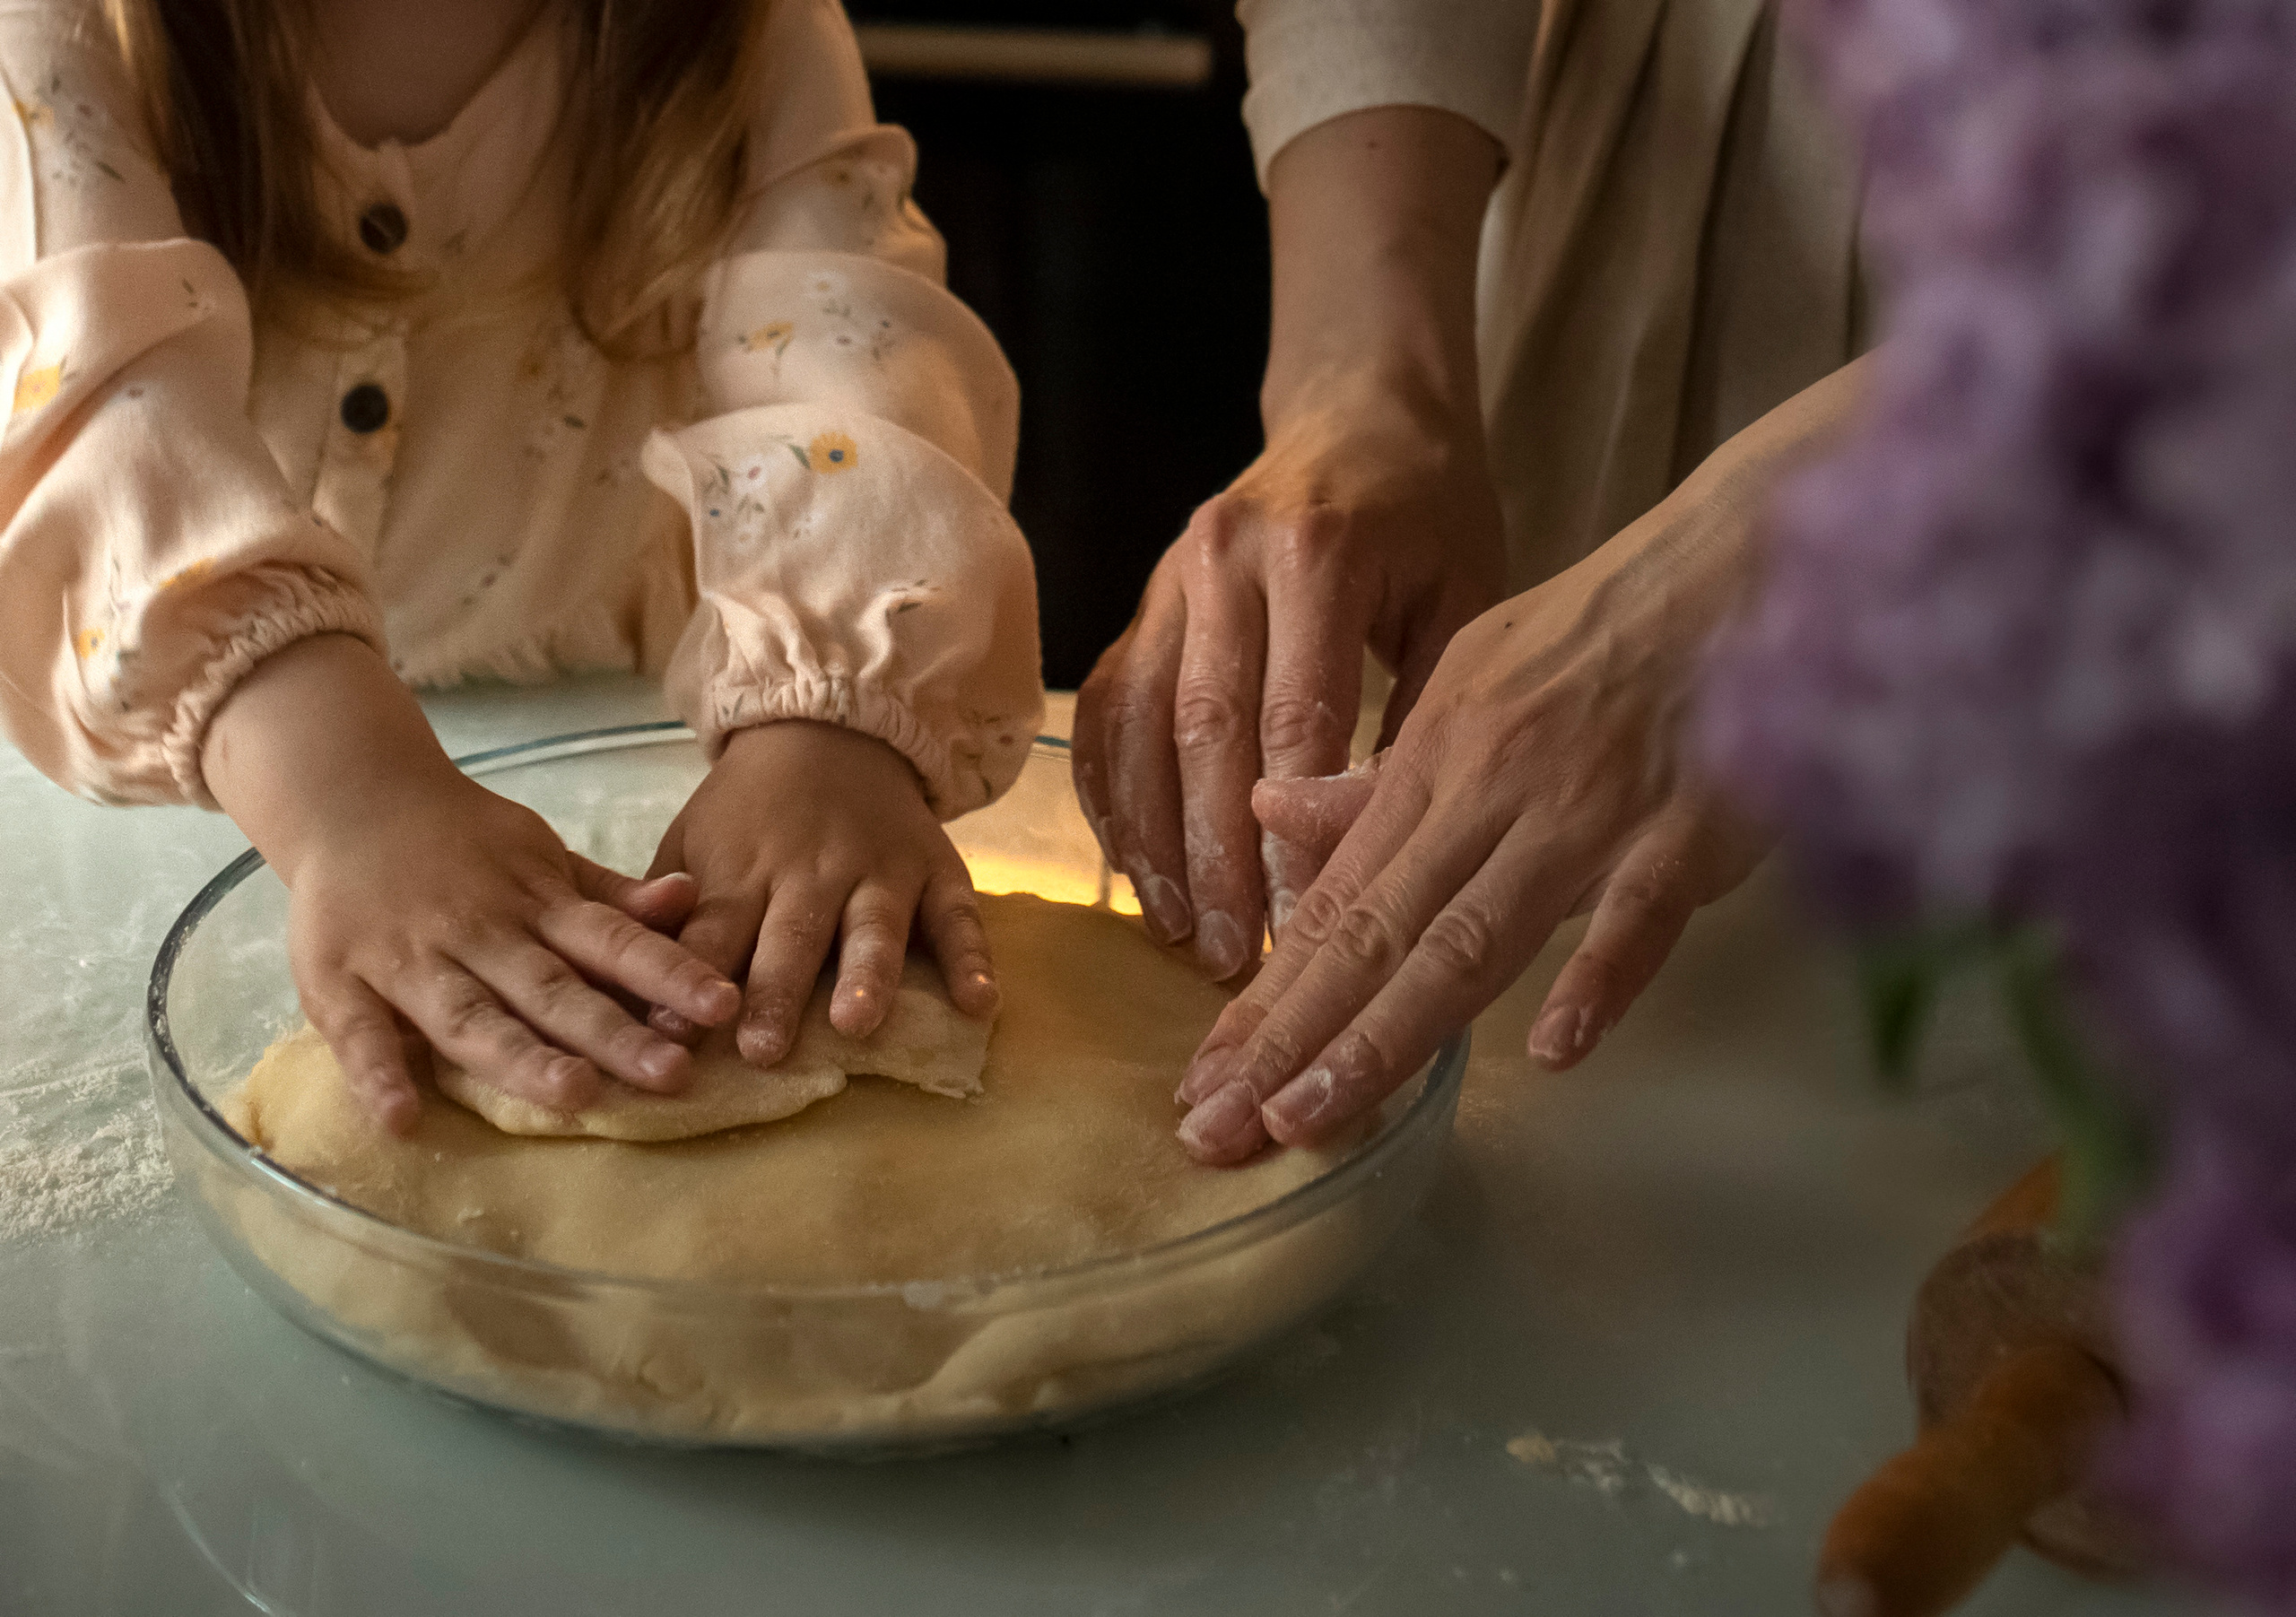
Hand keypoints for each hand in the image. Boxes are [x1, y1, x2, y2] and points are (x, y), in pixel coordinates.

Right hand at [203, 636, 741, 1134]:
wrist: (352, 796)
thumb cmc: (465, 846)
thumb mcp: (545, 858)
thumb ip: (611, 894)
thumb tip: (690, 898)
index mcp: (535, 905)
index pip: (613, 942)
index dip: (669, 973)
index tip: (723, 1006)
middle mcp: (480, 934)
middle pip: (553, 990)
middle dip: (614, 1033)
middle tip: (675, 1074)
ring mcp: (409, 959)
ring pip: (471, 1015)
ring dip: (520, 1057)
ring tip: (574, 1095)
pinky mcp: (340, 982)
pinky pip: (358, 1033)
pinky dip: (377, 1075)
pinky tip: (402, 1120)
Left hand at [643, 720, 997, 1062]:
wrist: (829, 728)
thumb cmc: (748, 811)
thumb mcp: (691, 841)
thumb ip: (663, 908)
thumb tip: (624, 983)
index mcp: (744, 870)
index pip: (715, 932)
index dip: (696, 979)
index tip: (674, 1030)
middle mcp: (813, 871)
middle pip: (792, 937)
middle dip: (776, 992)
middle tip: (762, 1050)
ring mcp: (881, 870)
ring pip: (874, 926)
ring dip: (865, 975)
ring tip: (856, 1025)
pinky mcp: (937, 871)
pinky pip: (959, 918)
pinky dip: (972, 960)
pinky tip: (978, 1005)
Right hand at [1074, 370, 1505, 976]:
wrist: (1359, 414)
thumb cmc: (1431, 518)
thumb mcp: (1464, 602)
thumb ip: (1420, 714)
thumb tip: (1372, 851)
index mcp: (1315, 551)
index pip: (1294, 718)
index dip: (1292, 835)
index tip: (1309, 928)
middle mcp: (1221, 558)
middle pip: (1204, 732)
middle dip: (1216, 858)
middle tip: (1235, 958)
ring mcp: (1166, 579)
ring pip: (1141, 728)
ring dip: (1155, 841)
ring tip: (1184, 932)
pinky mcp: (1139, 605)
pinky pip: (1108, 713)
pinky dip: (1116, 799)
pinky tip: (1139, 873)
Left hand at [1171, 484, 1772, 1163]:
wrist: (1736, 564)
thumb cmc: (1601, 635)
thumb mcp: (1466, 681)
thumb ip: (1380, 774)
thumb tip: (1272, 813)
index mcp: (1434, 763)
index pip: (1333, 901)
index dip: (1266, 999)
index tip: (1204, 1082)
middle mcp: (1488, 793)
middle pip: (1375, 934)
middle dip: (1288, 1040)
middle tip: (1217, 1133)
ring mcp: (1586, 815)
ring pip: (1472, 937)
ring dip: (1386, 1034)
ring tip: (1311, 1117)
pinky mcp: (1685, 829)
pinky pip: (1639, 911)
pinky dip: (1599, 975)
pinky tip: (1555, 1048)